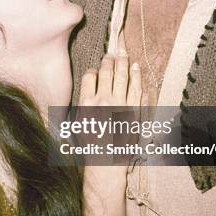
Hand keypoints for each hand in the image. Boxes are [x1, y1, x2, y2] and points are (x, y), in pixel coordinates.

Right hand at [78, 53, 141, 173]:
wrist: (106, 162)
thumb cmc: (90, 146)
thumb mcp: (78, 125)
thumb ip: (83, 106)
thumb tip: (87, 93)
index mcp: (86, 102)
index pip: (89, 76)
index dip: (93, 70)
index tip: (96, 69)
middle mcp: (103, 100)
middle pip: (106, 72)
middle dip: (109, 60)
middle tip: (112, 53)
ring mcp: (119, 104)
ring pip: (121, 76)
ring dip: (123, 62)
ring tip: (124, 53)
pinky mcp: (133, 111)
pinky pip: (136, 89)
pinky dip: (136, 76)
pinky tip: (136, 67)